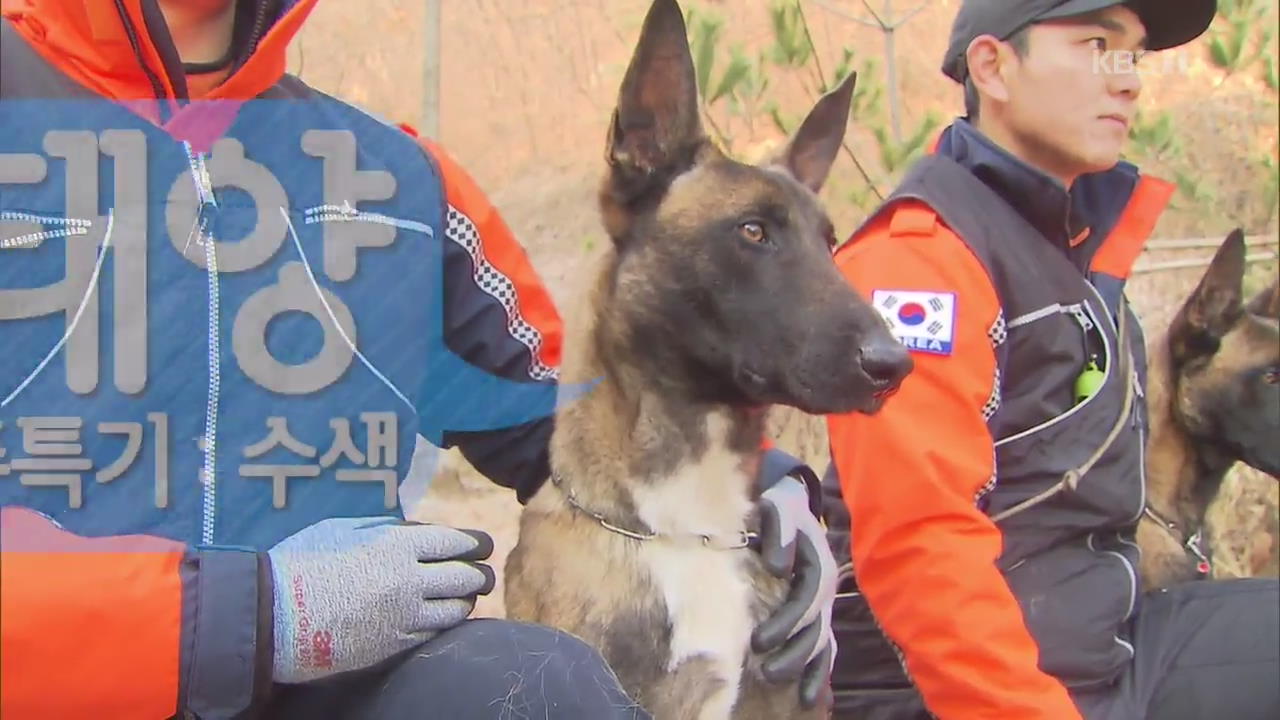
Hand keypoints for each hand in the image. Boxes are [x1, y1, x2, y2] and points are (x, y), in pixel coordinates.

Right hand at [267, 516, 495, 682]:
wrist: (277, 613)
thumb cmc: (304, 561)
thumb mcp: (346, 528)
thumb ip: (388, 529)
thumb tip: (418, 532)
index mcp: (399, 544)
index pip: (457, 542)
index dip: (477, 544)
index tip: (484, 545)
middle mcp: (410, 580)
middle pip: (466, 577)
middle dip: (481, 575)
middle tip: (484, 574)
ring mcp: (404, 616)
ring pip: (457, 610)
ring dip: (466, 602)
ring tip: (466, 597)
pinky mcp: (394, 645)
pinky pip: (433, 633)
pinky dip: (443, 624)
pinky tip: (440, 618)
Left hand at [751, 466, 838, 710]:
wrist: (792, 501)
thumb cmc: (781, 505)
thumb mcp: (779, 507)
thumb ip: (779, 533)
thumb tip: (778, 569)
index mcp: (819, 567)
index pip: (806, 602)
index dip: (786, 624)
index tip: (759, 642)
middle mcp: (826, 591)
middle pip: (816, 630)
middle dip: (794, 655)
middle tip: (767, 673)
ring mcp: (824, 605)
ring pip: (823, 643)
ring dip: (808, 669)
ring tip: (794, 694)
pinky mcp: (816, 613)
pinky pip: (824, 647)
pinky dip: (820, 672)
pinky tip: (811, 696)